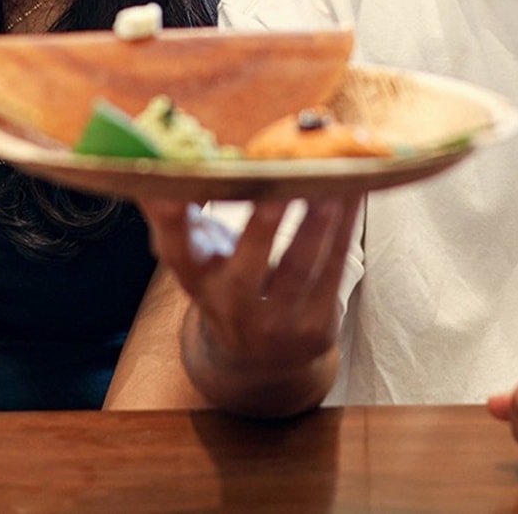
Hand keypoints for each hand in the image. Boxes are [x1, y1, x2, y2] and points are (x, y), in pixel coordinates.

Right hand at [139, 197, 358, 393]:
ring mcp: (276, 322)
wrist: (259, 361)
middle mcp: (231, 305)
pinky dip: (345, 230)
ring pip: (300, 268)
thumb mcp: (198, 257)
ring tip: (333, 186)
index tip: (170, 185)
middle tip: (277, 189)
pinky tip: (355, 194)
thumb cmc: (226, 283)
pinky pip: (334, 269)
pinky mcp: (316, 326)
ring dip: (317, 226)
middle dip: (262, 229)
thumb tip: (162, 156)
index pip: (177, 250)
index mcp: (197, 279)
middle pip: (245, 268)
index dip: (170, 219)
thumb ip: (181, 214)